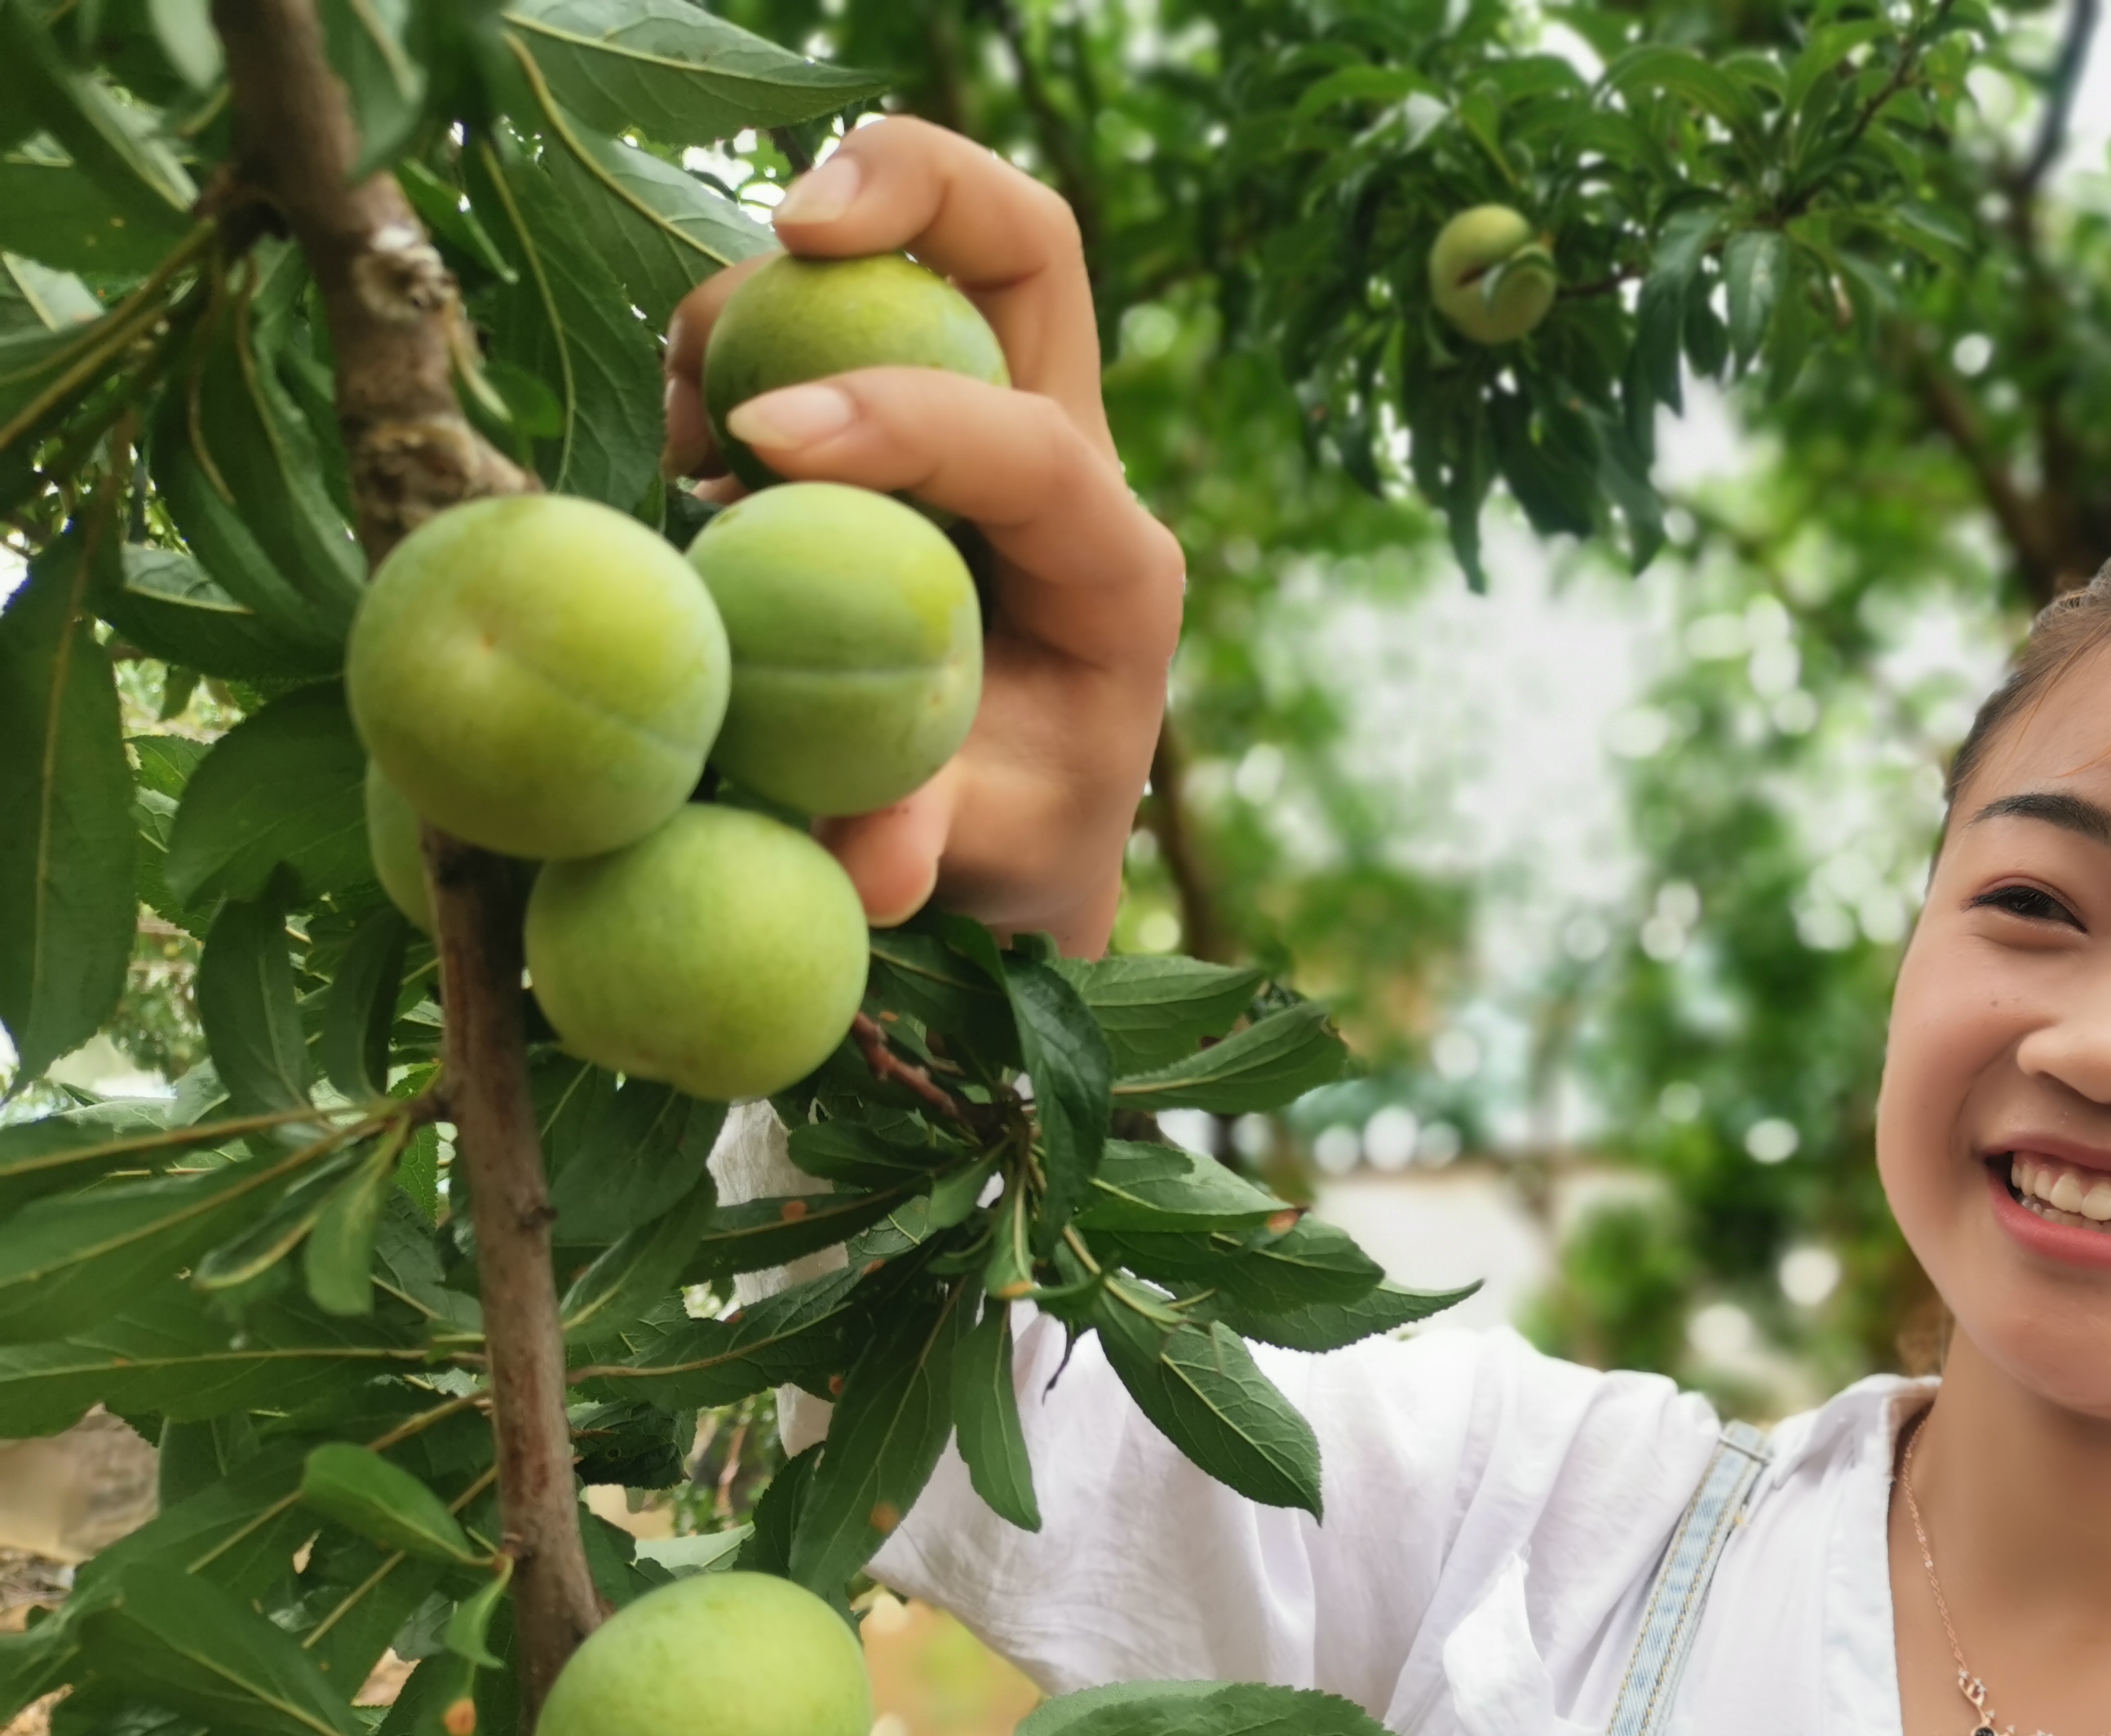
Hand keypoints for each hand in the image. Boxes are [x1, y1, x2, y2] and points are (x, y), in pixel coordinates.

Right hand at [666, 117, 1183, 949]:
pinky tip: (685, 441)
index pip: (1034, 443)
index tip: (759, 445)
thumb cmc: (1002, 842)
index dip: (907, 418)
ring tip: (690, 419)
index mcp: (1115, 569)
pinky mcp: (900, 416)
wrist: (1003, 833)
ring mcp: (983, 419)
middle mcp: (1066, 463)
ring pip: (902, 256)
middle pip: (1023, 239)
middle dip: (910, 185)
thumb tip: (870, 864)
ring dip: (773, 284)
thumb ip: (925, 841)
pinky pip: (818, 312)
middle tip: (789, 222)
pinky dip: (734, 336)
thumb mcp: (978, 857)